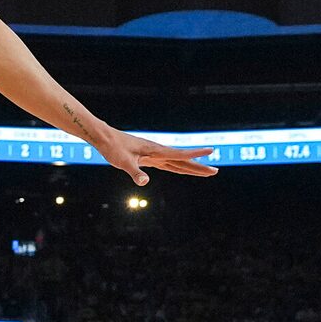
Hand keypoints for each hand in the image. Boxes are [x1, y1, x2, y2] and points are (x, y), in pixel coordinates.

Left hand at [89, 122, 219, 187]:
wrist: (105, 138)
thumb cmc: (113, 149)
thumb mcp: (123, 162)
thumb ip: (135, 173)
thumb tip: (145, 182)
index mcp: (156, 151)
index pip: (180, 155)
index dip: (195, 155)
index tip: (211, 152)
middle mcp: (158, 152)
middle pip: (183, 161)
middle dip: (199, 167)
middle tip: (215, 171)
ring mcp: (155, 155)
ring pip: (177, 163)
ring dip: (191, 167)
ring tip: (206, 171)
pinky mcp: (149, 158)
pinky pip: (168, 164)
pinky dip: (178, 167)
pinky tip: (183, 169)